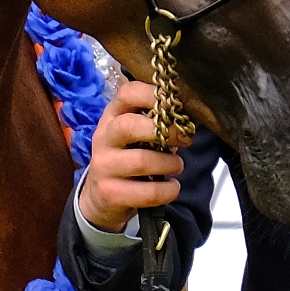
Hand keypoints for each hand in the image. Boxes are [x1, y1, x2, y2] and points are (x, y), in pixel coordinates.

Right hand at [77, 78, 182, 230]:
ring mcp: (104, 166)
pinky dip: (168, 190)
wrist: (101, 196)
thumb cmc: (127, 157)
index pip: (126, 94)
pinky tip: (172, 187)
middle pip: (129, 125)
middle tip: (185, 139)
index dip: (151, 94)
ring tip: (177, 166)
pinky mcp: (110, 193)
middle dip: (164, 131)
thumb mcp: (134, 135)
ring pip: (141, 161)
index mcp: (112, 117)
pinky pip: (147, 192)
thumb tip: (188, 120)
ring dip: (170, 163)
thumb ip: (155, 123)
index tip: (175, 104)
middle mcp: (104, 138)